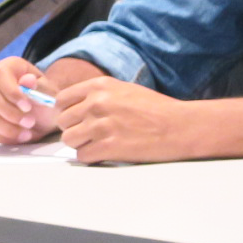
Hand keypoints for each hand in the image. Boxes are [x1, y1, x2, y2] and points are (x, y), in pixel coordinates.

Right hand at [0, 56, 61, 143]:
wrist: (40, 117)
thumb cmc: (43, 101)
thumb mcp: (48, 94)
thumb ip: (39, 87)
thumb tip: (28, 80)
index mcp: (7, 66)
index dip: (12, 92)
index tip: (28, 108)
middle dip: (9, 113)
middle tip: (30, 123)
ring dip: (5, 128)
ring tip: (26, 134)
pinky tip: (15, 138)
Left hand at [52, 77, 194, 162]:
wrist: (180, 126)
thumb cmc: (155, 109)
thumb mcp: (123, 90)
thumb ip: (97, 95)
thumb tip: (73, 106)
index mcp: (99, 86)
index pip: (61, 100)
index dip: (66, 112)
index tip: (75, 119)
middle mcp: (96, 103)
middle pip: (62, 121)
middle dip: (74, 129)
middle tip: (91, 134)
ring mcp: (101, 125)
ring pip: (68, 139)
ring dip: (81, 144)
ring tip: (99, 143)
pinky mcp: (108, 146)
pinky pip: (82, 155)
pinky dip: (91, 156)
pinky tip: (106, 152)